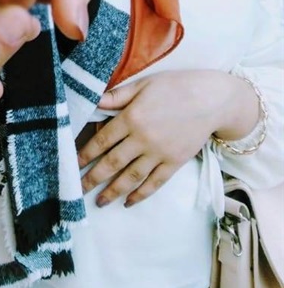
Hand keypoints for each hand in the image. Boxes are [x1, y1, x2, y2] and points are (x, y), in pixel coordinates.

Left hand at [78, 71, 259, 207]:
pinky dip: (141, 194)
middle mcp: (143, 138)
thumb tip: (92, 101)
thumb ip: (116, 96)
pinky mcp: (175, 162)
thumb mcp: (143, 85)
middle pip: (112, 163)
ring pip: (131, 177)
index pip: (101, 141)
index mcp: (131, 118)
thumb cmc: (175, 87)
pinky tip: (128, 202)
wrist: (214, 99)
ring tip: (99, 201)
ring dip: (113, 191)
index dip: (85, 155)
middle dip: (92, 178)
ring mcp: (160, 153)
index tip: (72, 165)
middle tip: (77, 190)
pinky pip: (155, 182)